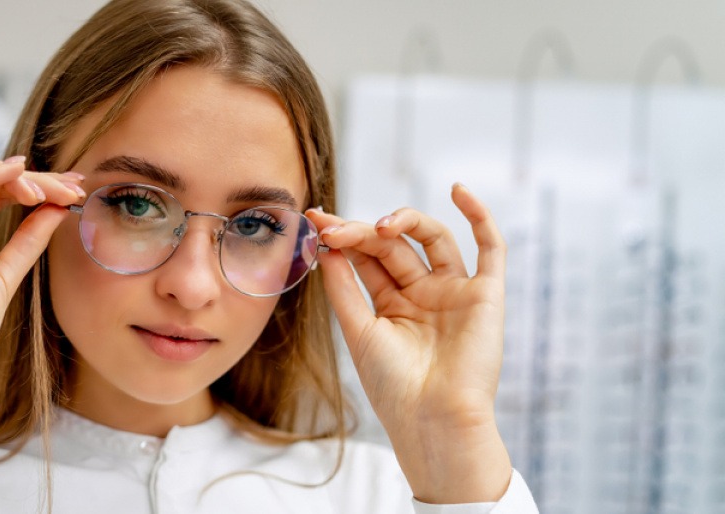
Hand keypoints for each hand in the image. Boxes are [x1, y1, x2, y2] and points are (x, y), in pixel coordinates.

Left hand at [306, 183, 511, 503]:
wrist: (433, 420)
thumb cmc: (393, 387)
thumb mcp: (359, 330)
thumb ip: (344, 287)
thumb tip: (324, 245)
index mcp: (392, 305)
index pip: (367, 257)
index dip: (344, 236)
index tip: (316, 219)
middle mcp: (424, 294)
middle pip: (394, 245)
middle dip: (364, 231)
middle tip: (335, 227)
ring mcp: (455, 292)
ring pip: (432, 239)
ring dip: (406, 222)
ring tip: (381, 225)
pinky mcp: (486, 295)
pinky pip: (491, 249)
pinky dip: (480, 217)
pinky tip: (459, 191)